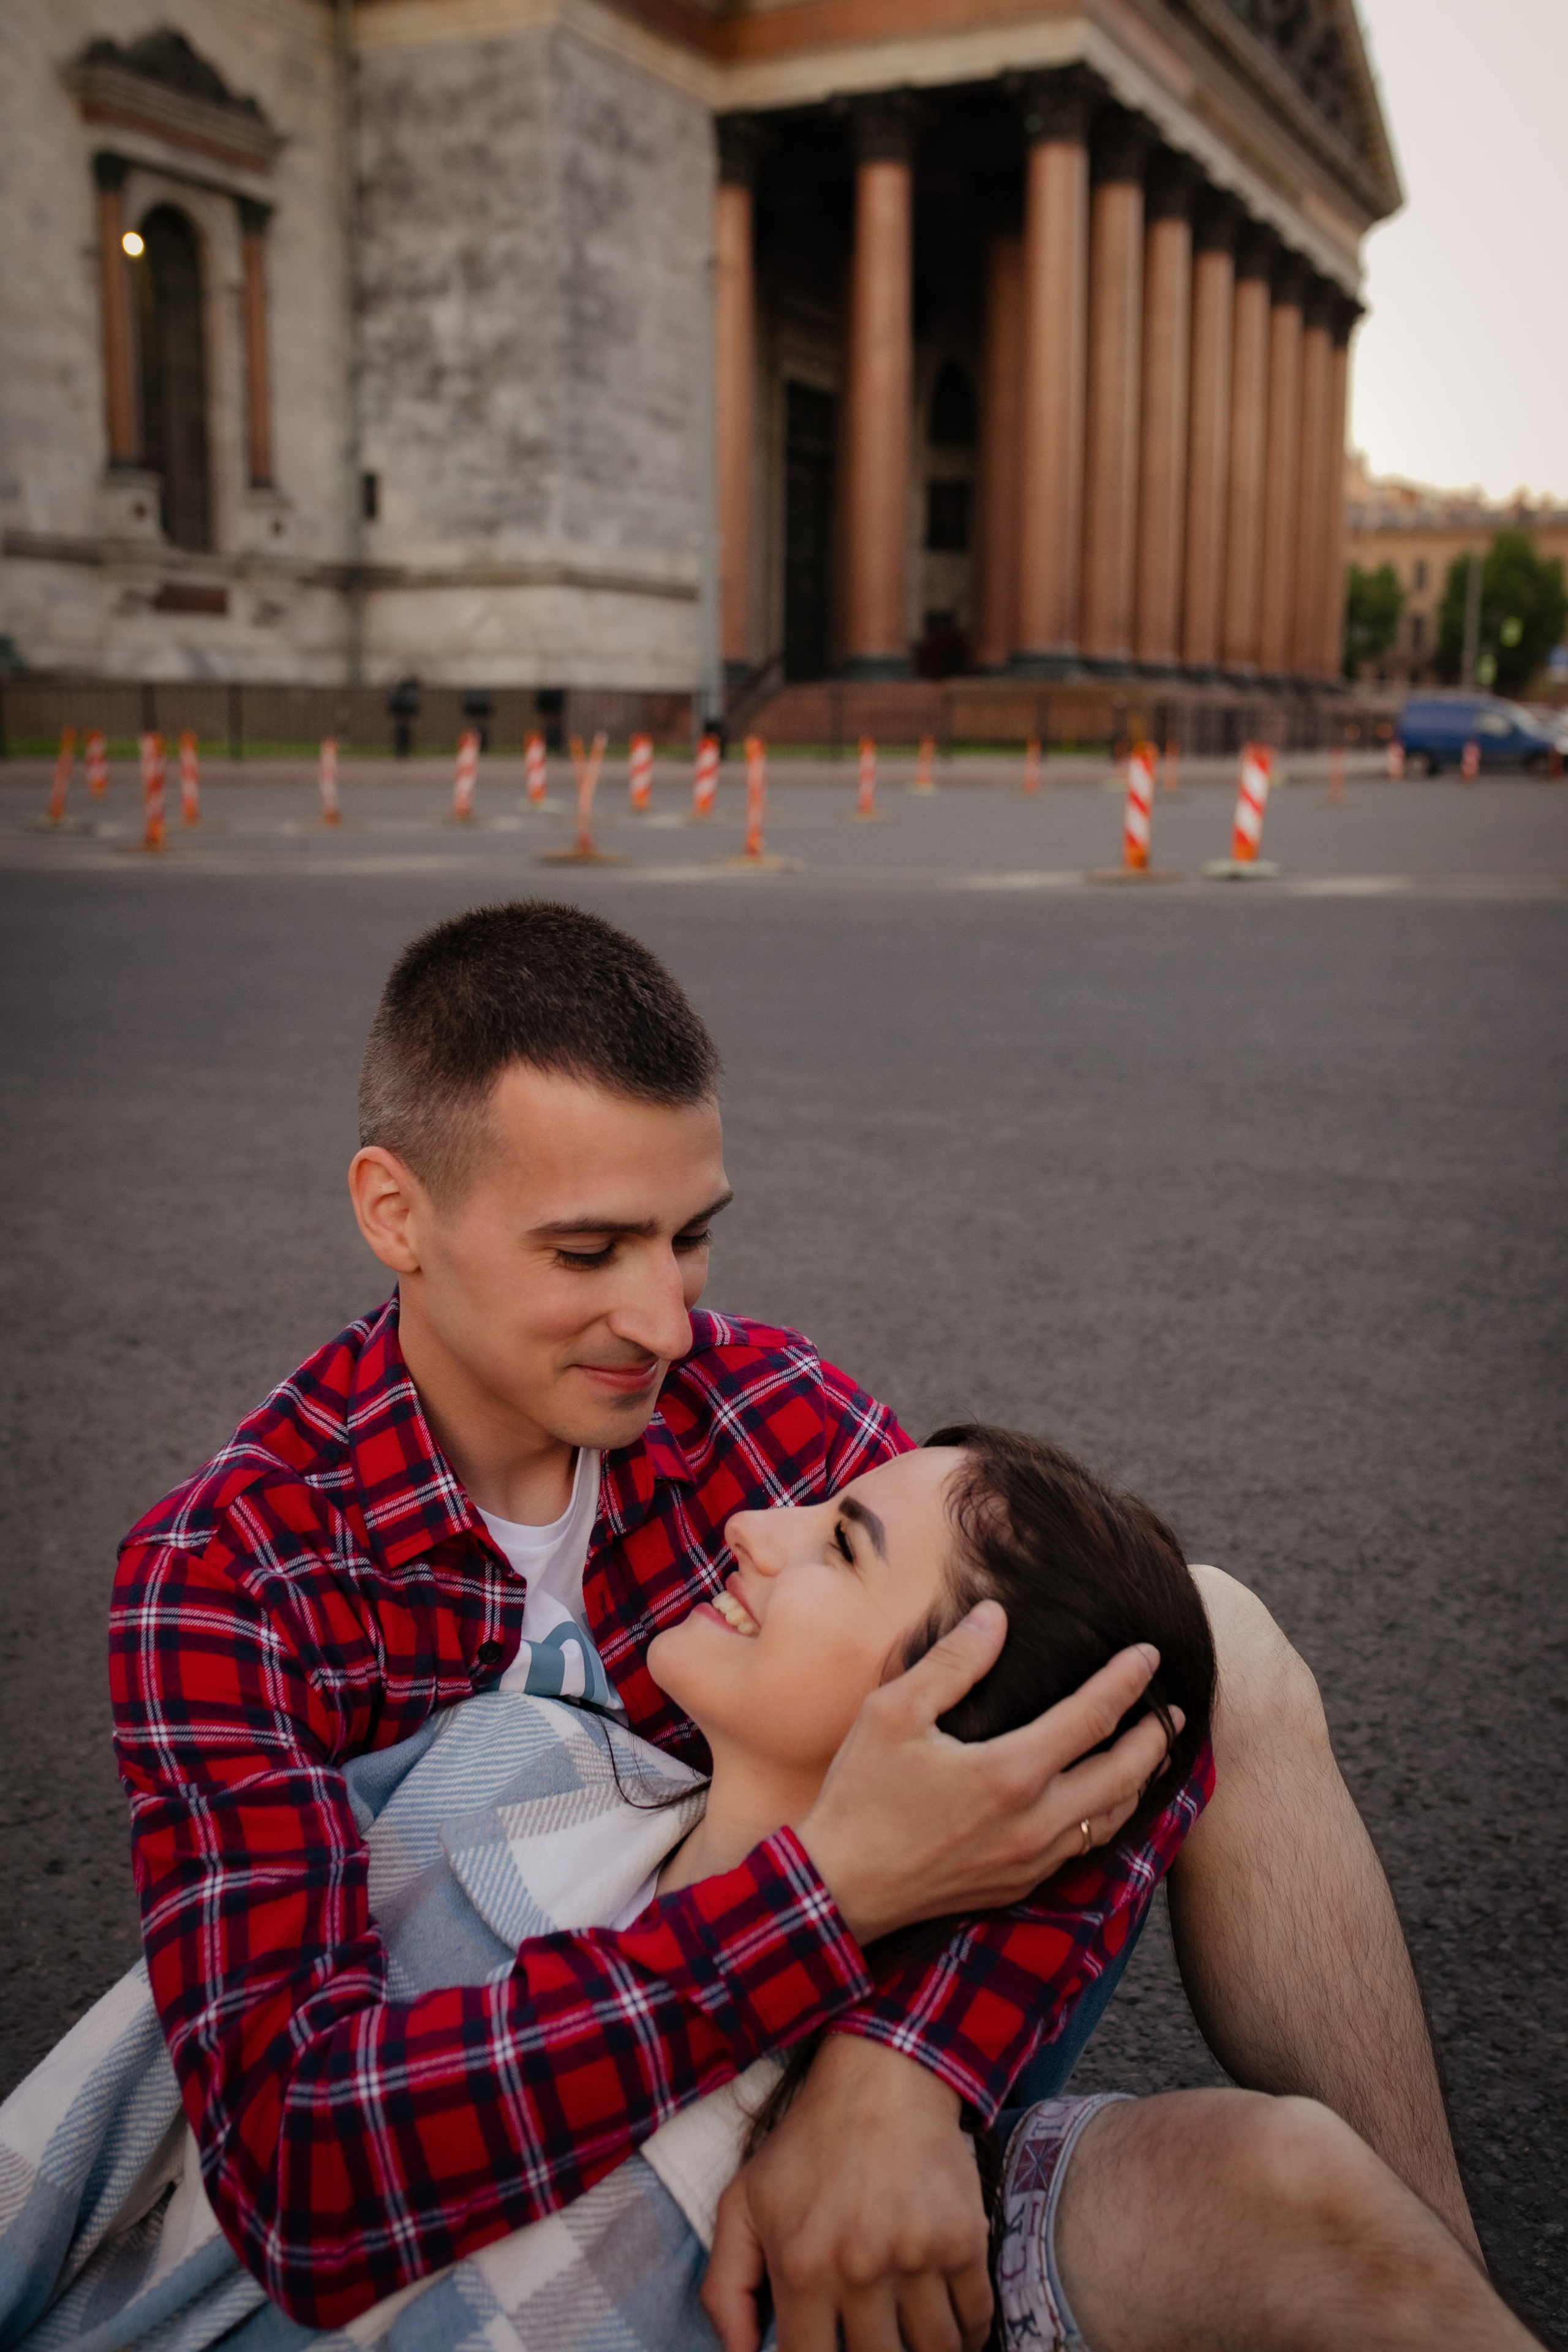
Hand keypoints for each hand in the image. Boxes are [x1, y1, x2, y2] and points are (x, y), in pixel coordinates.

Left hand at [702, 2035, 991, 2351]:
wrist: (880, 2079)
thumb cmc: (806, 2145)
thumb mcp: (743, 2202)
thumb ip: (726, 2287)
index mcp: (802, 2266)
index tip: (831, 2349)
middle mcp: (860, 2267)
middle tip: (873, 2340)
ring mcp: (917, 2255)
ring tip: (913, 2341)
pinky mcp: (963, 2239)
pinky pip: (976, 2318)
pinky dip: (969, 2334)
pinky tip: (952, 2328)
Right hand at [798, 1606, 1174, 1944]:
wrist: (838, 1888)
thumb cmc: (860, 1794)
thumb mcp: (893, 1712)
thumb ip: (953, 1662)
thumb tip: (996, 1617)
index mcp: (1009, 1772)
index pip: (1092, 1716)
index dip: (1127, 1681)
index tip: (1149, 1653)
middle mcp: (1034, 1822)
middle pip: (1123, 1775)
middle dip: (1154, 1738)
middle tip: (1174, 1710)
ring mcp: (1029, 1860)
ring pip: (1111, 1819)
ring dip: (1139, 1782)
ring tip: (1151, 1754)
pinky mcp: (1017, 1885)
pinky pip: (1083, 1848)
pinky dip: (1108, 1818)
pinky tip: (1102, 1802)